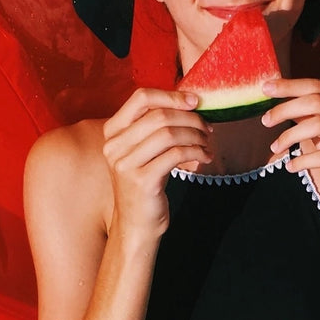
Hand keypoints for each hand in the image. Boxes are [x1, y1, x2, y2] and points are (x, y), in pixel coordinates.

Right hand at [102, 88, 210, 237]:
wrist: (137, 224)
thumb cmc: (145, 184)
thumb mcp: (143, 152)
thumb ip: (154, 127)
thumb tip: (189, 102)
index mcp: (112, 132)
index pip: (141, 98)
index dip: (171, 95)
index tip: (194, 101)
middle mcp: (114, 146)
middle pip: (159, 115)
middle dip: (190, 118)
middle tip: (207, 128)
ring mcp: (126, 164)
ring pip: (169, 134)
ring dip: (195, 135)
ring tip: (206, 143)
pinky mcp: (142, 181)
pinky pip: (176, 155)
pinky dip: (196, 152)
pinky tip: (205, 157)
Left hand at [260, 78, 319, 209]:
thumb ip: (307, 113)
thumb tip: (277, 96)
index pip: (318, 86)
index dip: (291, 86)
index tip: (266, 88)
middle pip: (317, 102)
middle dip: (286, 109)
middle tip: (265, 120)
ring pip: (319, 125)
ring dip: (290, 136)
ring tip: (275, 147)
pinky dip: (303, 161)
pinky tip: (290, 166)